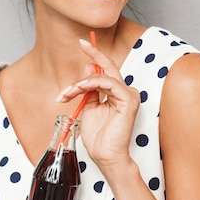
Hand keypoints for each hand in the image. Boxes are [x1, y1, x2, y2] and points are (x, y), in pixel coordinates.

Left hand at [56, 39, 139, 169]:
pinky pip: (108, 84)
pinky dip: (92, 83)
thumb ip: (89, 89)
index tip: (83, 44)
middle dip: (94, 54)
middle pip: (109, 67)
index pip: (105, 70)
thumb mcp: (89, 107)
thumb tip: (87, 68)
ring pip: (103, 76)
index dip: (95, 56)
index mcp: (116, 93)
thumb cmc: (99, 137)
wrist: (105, 156)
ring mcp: (128, 95)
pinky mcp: (129, 100)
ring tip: (70, 91)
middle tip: (82, 43)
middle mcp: (124, 92)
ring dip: (82, 81)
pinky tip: (80, 89)